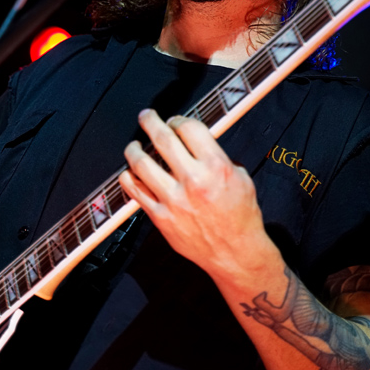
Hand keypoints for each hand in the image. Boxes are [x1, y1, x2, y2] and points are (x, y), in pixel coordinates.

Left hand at [119, 109, 279, 281]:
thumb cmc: (241, 216)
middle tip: (146, 117)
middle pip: (162, 139)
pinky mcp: (161, 217)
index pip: (189, 129)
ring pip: (142, 164)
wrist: (235, 253)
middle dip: (150, 122)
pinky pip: (135, 192)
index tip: (174, 121)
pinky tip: (129, 172)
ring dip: (134, 149)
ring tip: (134, 145)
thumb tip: (198, 143)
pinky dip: (128, 178)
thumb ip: (219, 158)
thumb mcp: (242, 178)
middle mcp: (193, 180)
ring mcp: (173, 199)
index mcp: (215, 167)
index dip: (178, 119)